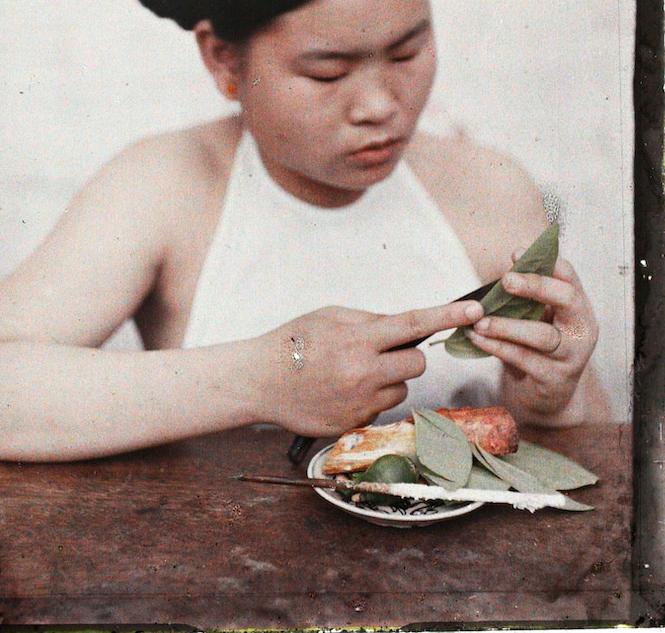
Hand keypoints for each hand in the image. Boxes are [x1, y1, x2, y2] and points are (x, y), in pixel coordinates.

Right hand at [249, 300, 483, 436]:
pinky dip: (371, 399)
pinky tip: (343, 391)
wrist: (260, 381)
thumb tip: (403, 326)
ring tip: (352, 373)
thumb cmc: (294, 342)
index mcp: (358, 339)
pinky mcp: (356, 424)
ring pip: (402, 389)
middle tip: (381, 352)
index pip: (413, 324)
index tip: (474, 311)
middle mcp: (364, 372)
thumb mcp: (330, 315)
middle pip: (417, 363)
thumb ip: (369, 320)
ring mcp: (361, 402)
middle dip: (407, 355)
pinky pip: (382, 409)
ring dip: (388, 380)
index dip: (447, 316)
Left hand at [465, 254, 598, 422]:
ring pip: (542, 335)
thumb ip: (529, 294)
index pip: (569, 276)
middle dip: (535, 286)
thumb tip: (510, 261)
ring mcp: (572, 355)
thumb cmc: (539, 345)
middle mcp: (582, 328)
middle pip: (566, 299)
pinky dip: (497, 347)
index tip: (516, 253)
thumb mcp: (538, 315)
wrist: (550, 392)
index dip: (546, 262)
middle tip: (505, 280)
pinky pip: (523, 359)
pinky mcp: (555, 378)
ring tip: (480, 320)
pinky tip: (477, 338)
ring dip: (506, 325)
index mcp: (578, 306)